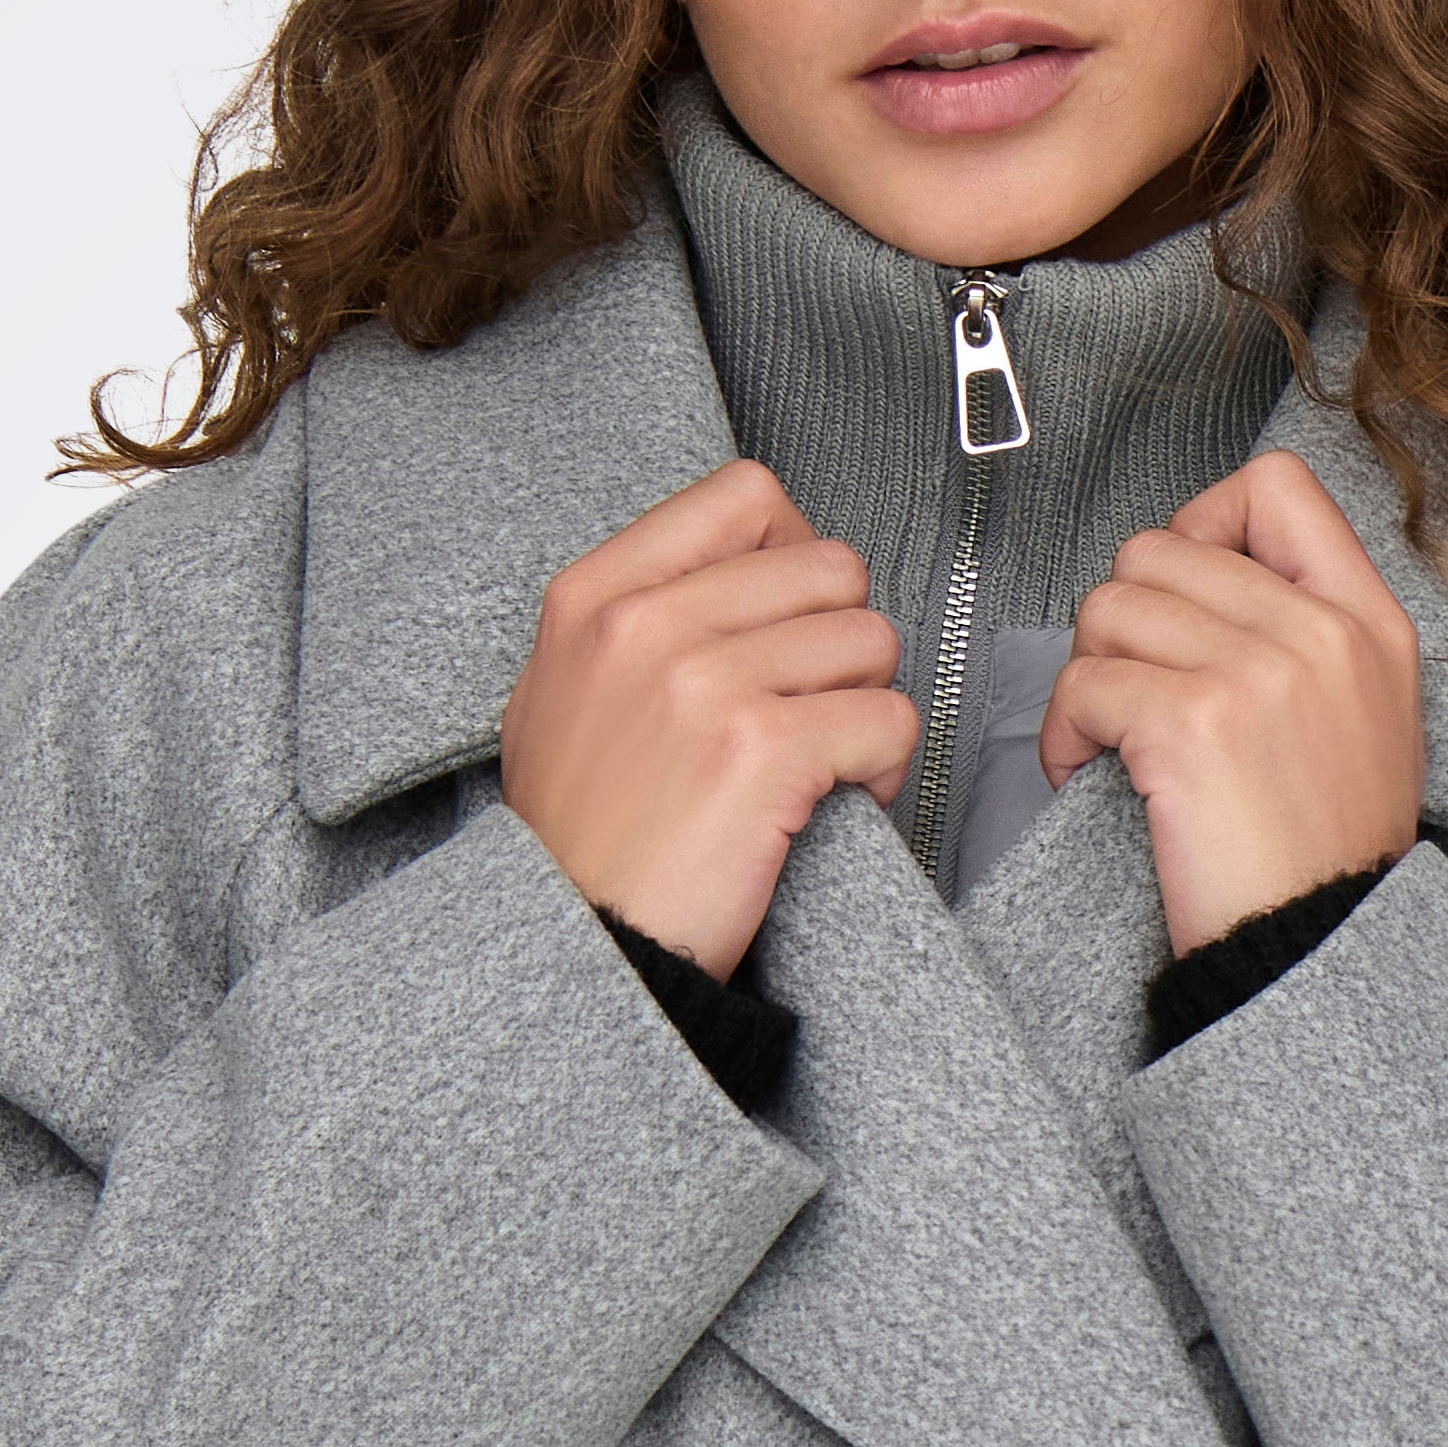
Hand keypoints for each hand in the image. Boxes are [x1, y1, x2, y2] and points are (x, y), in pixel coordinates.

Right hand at [501, 462, 918, 980]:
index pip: (745, 496)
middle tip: (814, 704)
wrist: (584, 949)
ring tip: (823, 760)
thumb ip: (630, 618)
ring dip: (866, 704)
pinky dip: (884, 766)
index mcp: (598, 597)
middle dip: (841, 640)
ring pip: (870, 640)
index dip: (795, 553)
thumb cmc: (578, 842)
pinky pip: (888, 719)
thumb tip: (727, 573)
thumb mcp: (559, 696)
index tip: (790, 617)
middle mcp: (648, 626)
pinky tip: (839, 798)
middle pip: (830, 567)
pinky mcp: (765, 753)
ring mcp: (706, 684)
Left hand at [1036, 453, 1427, 955]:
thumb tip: (1209, 582)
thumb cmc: (1326, 860)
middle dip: (1122, 620)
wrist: (1319, 957)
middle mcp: (1320, 633)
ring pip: (1109, 607)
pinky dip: (1065, 734)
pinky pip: (1083, 684)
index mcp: (1368, 622)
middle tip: (1127, 689)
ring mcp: (1258, 673)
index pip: (1276, 487)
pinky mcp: (1192, 725)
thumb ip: (1307, 637)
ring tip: (1108, 739)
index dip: (1202, 521)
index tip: (1182, 594)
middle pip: (1160, 548)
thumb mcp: (1368, 721)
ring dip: (1086, 675)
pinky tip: (1089, 775)